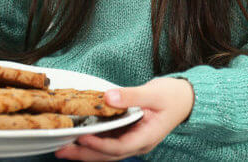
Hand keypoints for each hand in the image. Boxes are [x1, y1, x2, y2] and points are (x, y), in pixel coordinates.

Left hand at [54, 77, 194, 160]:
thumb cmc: (173, 96)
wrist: (185, 98)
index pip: (120, 146)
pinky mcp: (128, 134)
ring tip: (63, 148)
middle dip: (84, 155)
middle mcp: (139, 143)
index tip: (83, 138)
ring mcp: (133, 140)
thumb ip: (131, 95)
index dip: (100, 145)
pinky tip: (78, 138)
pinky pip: (108, 142)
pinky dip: (93, 142)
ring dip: (85, 152)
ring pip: (106, 152)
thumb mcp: (154, 92)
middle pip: (108, 155)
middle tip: (61, 151)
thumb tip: (108, 97)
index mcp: (147, 137)